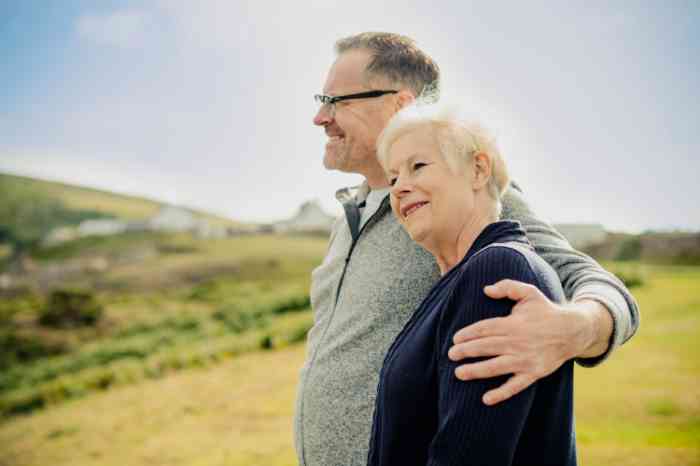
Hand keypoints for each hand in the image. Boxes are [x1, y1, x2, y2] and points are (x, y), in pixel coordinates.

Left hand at [448, 279, 594, 405]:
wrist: (573, 331)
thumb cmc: (545, 311)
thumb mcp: (529, 292)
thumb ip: (507, 287)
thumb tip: (486, 289)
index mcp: (513, 324)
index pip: (485, 329)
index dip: (468, 333)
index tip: (455, 338)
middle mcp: (517, 342)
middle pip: (486, 347)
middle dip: (466, 351)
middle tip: (450, 355)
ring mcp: (525, 360)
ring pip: (496, 367)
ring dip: (476, 371)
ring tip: (458, 373)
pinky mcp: (533, 373)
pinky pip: (515, 386)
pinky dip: (501, 393)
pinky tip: (486, 399)